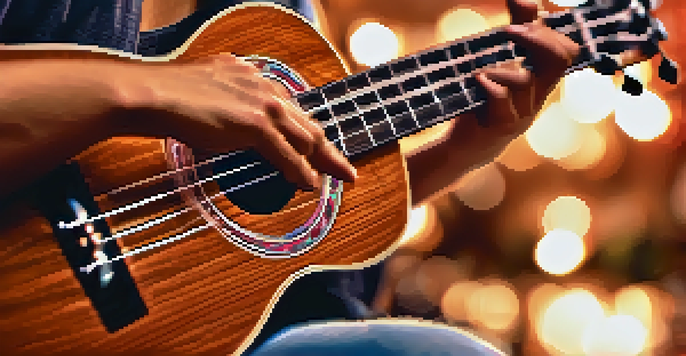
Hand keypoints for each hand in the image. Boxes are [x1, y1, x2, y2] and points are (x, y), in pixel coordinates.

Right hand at [118, 54, 356, 188]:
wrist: (151, 93)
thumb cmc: (169, 95)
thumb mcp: (207, 90)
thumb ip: (227, 102)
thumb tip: (231, 120)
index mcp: (253, 77)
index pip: (291, 108)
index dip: (307, 130)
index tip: (319, 145)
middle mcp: (264, 87)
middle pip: (308, 123)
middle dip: (329, 149)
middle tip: (345, 168)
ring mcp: (262, 105)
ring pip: (305, 139)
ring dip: (324, 162)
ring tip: (339, 178)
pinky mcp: (255, 124)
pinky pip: (287, 155)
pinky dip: (301, 172)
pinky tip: (310, 185)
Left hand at [446, 0, 579, 162]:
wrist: (468, 145)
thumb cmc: (484, 102)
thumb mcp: (500, 66)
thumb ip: (513, 35)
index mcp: (541, 80)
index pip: (567, 51)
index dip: (550, 32)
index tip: (524, 21)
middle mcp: (537, 96)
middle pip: (559, 60)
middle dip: (537, 39)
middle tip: (510, 30)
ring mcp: (521, 113)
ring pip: (525, 81)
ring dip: (503, 66)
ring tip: (482, 67)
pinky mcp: (501, 127)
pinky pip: (503, 101)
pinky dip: (490, 85)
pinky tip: (477, 78)